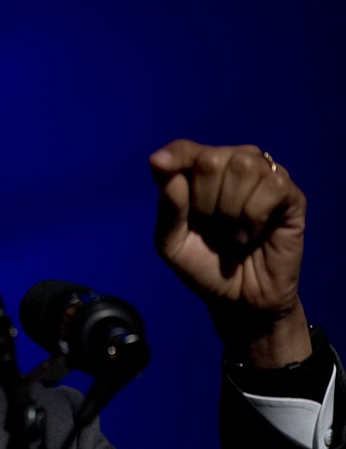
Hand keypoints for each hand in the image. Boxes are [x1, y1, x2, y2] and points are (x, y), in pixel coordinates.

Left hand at [150, 139, 310, 366]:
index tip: (158, 164)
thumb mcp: (172, 243)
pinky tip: (252, 234)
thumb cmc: (203, 266)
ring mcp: (263, 178)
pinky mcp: (290, 196)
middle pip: (212, 159)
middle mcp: (232, 167)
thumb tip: (161, 166)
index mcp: (198, 174)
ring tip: (233, 233)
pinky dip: (254, 215)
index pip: (185, 149)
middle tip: (212, 227)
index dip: (174, 155)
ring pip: (244, 166)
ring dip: (230, 210)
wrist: (237, 299)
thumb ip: (168, 207)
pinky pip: (272, 185)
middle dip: (204, 200)